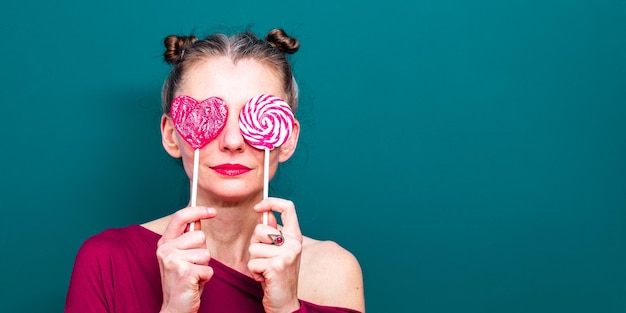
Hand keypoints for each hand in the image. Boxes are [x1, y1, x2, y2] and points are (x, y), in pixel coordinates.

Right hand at [157, 206, 216, 312]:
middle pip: (200, 236)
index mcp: (164, 243)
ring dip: (204, 266)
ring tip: (193, 274)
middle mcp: (165, 249)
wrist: (175, 307)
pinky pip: (208, 268)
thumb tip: (199, 218)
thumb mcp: (183, 256)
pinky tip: (194, 283)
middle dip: (203, 251)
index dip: (198, 211)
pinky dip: (206, 277)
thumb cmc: (182, 281)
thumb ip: (188, 238)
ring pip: (206, 253)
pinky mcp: (184, 272)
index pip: (180, 217)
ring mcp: (173, 260)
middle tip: (192, 265)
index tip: (212, 211)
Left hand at [248, 198, 302, 312]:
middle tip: (266, 260)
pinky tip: (265, 278)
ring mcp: (287, 254)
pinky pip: (253, 262)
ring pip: (253, 247)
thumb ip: (273, 233)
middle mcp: (294, 243)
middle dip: (255, 245)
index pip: (288, 207)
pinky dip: (254, 272)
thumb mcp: (279, 252)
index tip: (258, 208)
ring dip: (254, 262)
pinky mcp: (277, 266)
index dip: (271, 202)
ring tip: (266, 271)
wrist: (285, 303)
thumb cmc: (279, 277)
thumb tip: (265, 215)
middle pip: (260, 229)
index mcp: (295, 236)